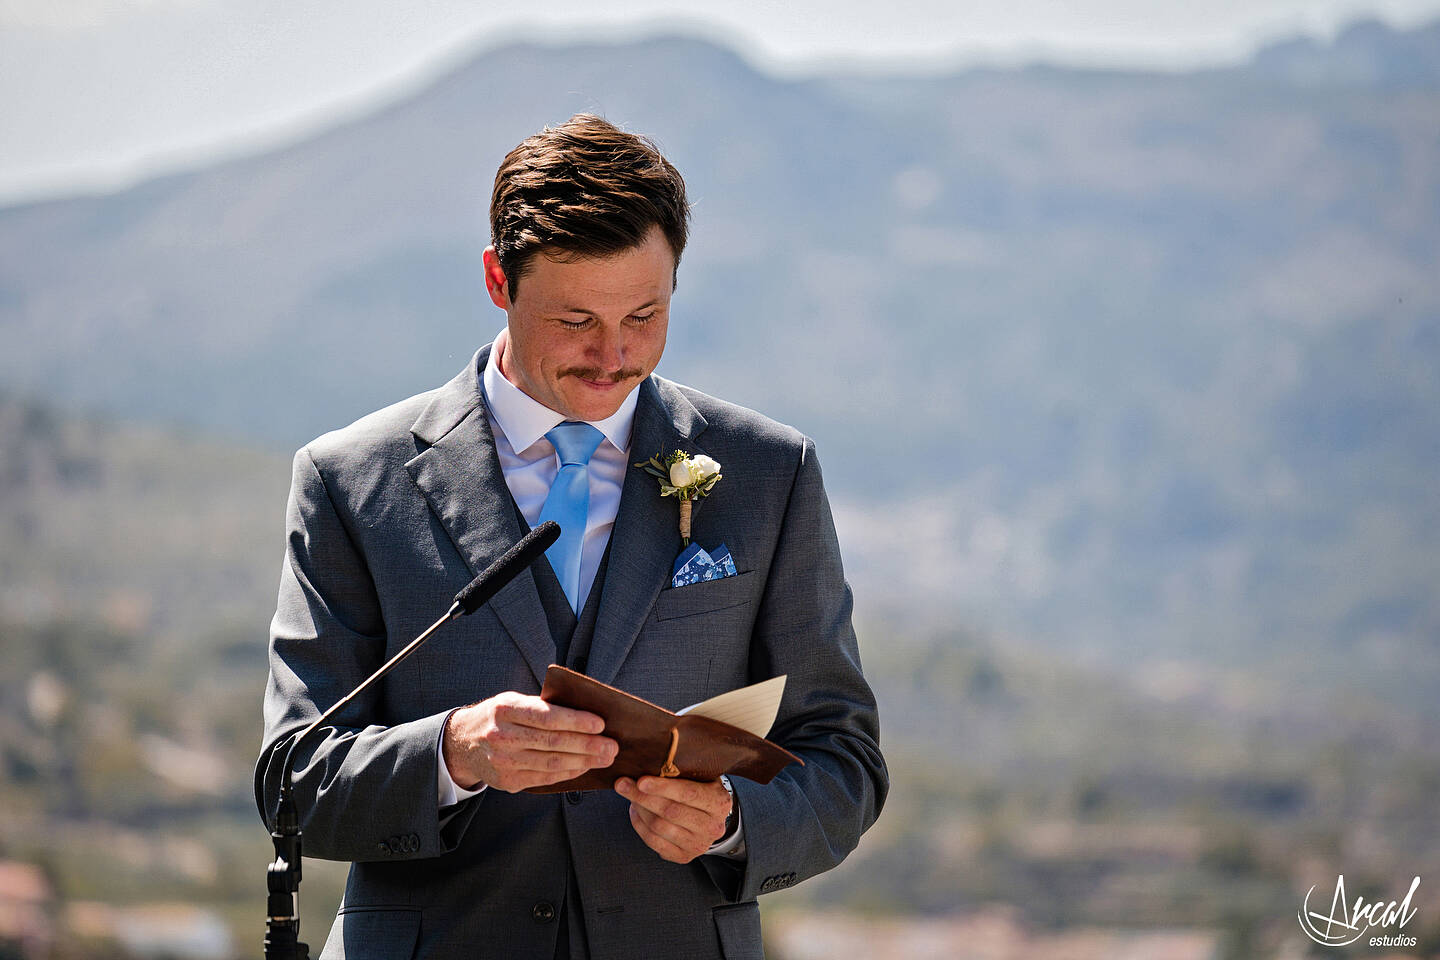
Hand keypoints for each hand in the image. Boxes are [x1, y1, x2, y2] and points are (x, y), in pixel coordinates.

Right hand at [442, 691, 616, 792]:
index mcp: (505, 709)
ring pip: (551, 764)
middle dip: (587, 745)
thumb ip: (543, 707)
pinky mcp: (507, 782)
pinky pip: (545, 778)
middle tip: (612, 746)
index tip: (601, 723)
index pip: (546, 716)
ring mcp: (502, 762)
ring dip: (584, 762)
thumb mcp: (513, 701)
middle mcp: (501, 736)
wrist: (462, 742)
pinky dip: (568, 773)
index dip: (575, 721)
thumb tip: (586, 714)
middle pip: (553, 743)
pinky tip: (584, 767)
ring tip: (605, 758)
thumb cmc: (499, 716)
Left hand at [615, 775, 732, 863]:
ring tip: (630, 795)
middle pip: (670, 812)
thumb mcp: (702, 777)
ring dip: (639, 809)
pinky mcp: (684, 856)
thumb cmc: (702, 790)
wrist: (711, 818)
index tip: (641, 780)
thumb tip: (650, 762)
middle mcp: (712, 826)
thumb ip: (683, 772)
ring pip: (659, 827)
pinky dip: (639, 825)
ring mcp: (698, 844)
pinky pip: (654, 842)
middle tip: (623, 784)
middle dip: (642, 797)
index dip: (663, 787)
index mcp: (719, 802)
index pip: (688, 794)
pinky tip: (635, 811)